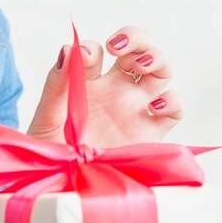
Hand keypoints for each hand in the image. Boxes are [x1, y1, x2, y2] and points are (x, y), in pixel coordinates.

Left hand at [27, 26, 181, 146]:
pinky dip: (172, 101)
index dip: (94, 48)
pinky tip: (154, 106)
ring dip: (157, 59)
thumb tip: (69, 48)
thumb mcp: (47, 114)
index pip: (98, 51)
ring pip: (160, 72)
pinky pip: (173, 109)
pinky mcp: (150, 133)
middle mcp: (115, 90)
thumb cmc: (48, 148)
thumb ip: (57, 82)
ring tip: (141, 66)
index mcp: (87, 81)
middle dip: (137, 39)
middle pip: (139, 50)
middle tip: (120, 49)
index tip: (87, 57)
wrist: (60, 183)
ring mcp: (134, 109)